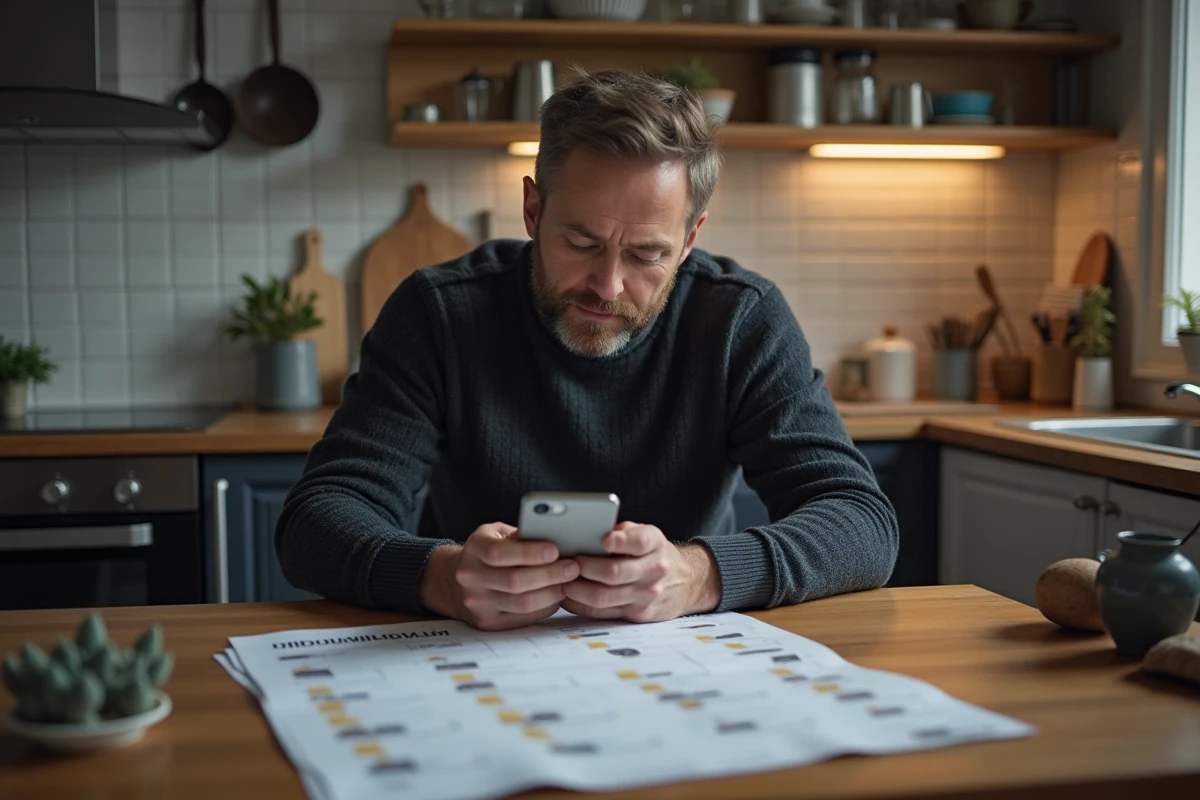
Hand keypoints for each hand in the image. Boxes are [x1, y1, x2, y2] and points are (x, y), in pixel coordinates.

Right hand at [419, 523, 579, 630]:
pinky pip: (523, 617)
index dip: (529, 553)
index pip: (499, 553)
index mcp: (474, 548)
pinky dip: (544, 607)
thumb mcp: (497, 534)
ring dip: (551, 593)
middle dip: (549, 574)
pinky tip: (556, 596)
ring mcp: (477, 603)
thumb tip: (557, 537)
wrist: (456, 581)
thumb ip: (521, 535)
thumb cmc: (488, 552)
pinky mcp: (487, 622)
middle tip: (572, 568)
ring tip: (568, 583)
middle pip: (514, 581)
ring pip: (521, 603)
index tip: (555, 550)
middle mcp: (470, 577)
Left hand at [561, 522, 720, 622]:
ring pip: (603, 597)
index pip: (639, 542)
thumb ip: (623, 531)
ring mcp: (647, 595)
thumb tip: (591, 532)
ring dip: (577, 590)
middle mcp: (654, 569)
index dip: (620, 541)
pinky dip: (580, 605)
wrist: (687, 582)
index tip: (603, 539)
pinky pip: (603, 612)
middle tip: (567, 562)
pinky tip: (568, 596)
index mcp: (655, 544)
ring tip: (561, 581)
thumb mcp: (646, 534)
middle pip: (614, 573)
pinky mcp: (639, 614)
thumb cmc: (655, 554)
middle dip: (585, 568)